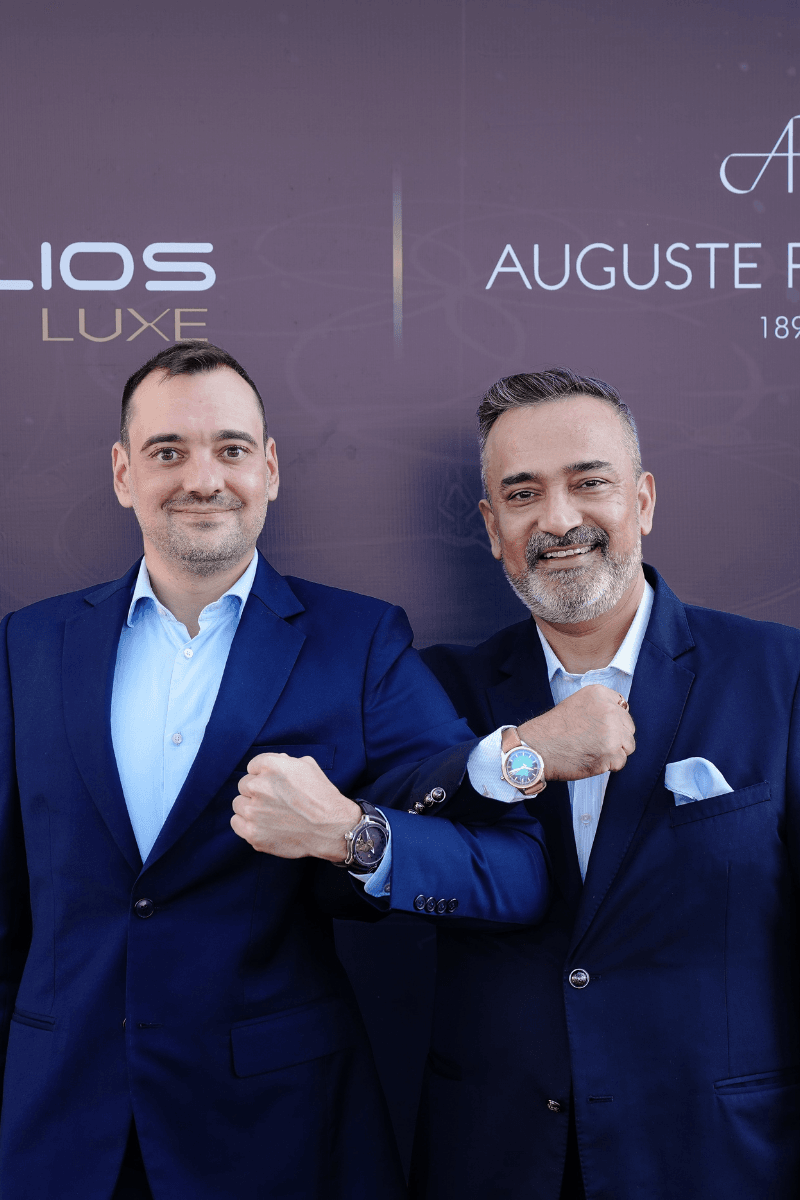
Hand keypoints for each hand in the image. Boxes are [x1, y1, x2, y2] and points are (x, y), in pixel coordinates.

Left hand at [231, 754, 359, 860]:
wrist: (331, 828)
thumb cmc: (322, 796)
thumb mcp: (307, 766)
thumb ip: (284, 761)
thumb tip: (273, 763)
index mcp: (271, 766)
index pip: (252, 766)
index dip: (264, 775)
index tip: (273, 784)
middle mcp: (259, 786)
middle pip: (244, 785)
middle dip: (256, 791)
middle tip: (274, 800)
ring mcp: (254, 811)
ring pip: (238, 804)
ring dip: (250, 807)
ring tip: (268, 814)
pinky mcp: (252, 833)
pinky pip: (236, 823)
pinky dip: (245, 824)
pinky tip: (261, 825)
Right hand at [513, 684, 634, 780]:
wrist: (536, 748)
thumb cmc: (553, 729)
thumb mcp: (577, 704)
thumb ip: (600, 707)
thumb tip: (621, 719)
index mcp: (600, 694)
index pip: (622, 709)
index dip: (612, 722)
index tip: (596, 728)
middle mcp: (609, 710)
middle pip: (628, 728)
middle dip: (615, 738)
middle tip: (592, 742)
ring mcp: (612, 732)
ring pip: (628, 746)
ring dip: (613, 752)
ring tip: (591, 750)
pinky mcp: (611, 753)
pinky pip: (620, 762)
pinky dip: (608, 766)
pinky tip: (590, 759)